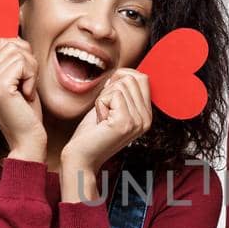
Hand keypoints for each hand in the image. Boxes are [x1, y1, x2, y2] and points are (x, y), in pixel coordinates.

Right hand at [0, 36, 47, 160]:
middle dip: (28, 60)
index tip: (26, 76)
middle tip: (28, 83)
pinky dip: (32, 77)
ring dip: (32, 70)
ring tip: (27, 90)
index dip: (22, 53)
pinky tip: (27, 94)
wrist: (27, 141)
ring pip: (18, 51)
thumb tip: (16, 35)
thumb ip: (14, 60)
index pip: (3, 42)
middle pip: (10, 43)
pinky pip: (22, 63)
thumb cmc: (27, 114)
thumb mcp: (19, 81)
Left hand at [59, 69, 152, 199]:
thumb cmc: (92, 132)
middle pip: (132, 78)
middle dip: (111, 89)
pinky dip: (99, 104)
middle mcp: (147, 119)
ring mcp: (138, 121)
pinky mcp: (126, 122)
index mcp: (147, 115)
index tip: (109, 97)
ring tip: (103, 118)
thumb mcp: (111, 107)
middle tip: (105, 111)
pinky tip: (100, 121)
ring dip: (104, 98)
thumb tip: (124, 71)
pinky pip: (112, 94)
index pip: (142, 78)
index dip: (121, 78)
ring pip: (120, 85)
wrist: (81, 156)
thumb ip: (123, 90)